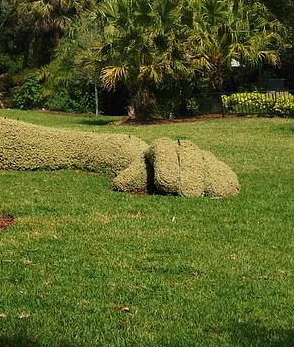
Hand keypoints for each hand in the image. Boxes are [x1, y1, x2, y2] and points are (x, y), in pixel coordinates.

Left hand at [112, 138, 238, 196]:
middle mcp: (183, 148)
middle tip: (188, 195)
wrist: (162, 175)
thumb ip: (127, 180)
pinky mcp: (218, 169)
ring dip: (210, 182)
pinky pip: (225, 175)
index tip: (166, 184)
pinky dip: (226, 184)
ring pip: (210, 166)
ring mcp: (203, 157)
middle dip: (190, 177)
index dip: (166, 166)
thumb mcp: (133, 178)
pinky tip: (228, 196)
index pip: (165, 152)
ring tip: (209, 199)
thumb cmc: (144, 179)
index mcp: (160, 147)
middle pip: (191, 159)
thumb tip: (118, 185)